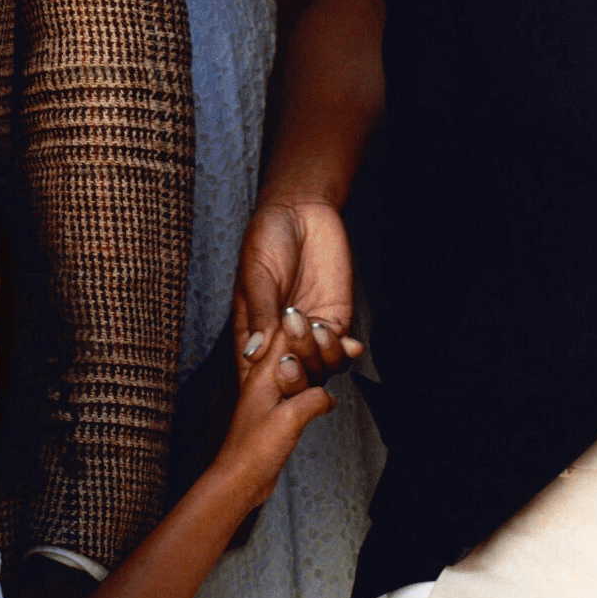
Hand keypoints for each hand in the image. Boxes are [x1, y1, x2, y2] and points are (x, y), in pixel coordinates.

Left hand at [218, 320, 336, 511]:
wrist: (241, 479)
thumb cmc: (253, 451)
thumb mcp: (289, 420)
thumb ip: (313, 400)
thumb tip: (329, 396)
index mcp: (263, 374)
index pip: (287, 337)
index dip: (311, 330)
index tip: (336, 331)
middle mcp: (266, 380)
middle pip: (295, 350)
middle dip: (320, 344)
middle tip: (347, 344)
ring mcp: (272, 396)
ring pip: (300, 370)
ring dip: (319, 365)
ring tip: (343, 358)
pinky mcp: (278, 412)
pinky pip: (301, 392)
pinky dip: (316, 390)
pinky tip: (326, 397)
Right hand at [233, 194, 361, 384]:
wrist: (303, 211)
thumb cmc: (269, 237)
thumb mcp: (256, 273)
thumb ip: (258, 313)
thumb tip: (252, 353)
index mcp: (254, 330)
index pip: (255, 373)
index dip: (262, 385)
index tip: (270, 372)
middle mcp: (282, 338)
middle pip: (290, 380)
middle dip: (294, 375)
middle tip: (290, 347)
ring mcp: (310, 332)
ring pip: (318, 371)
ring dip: (316, 357)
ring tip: (311, 325)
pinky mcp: (336, 321)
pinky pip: (341, 352)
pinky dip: (344, 353)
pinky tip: (344, 340)